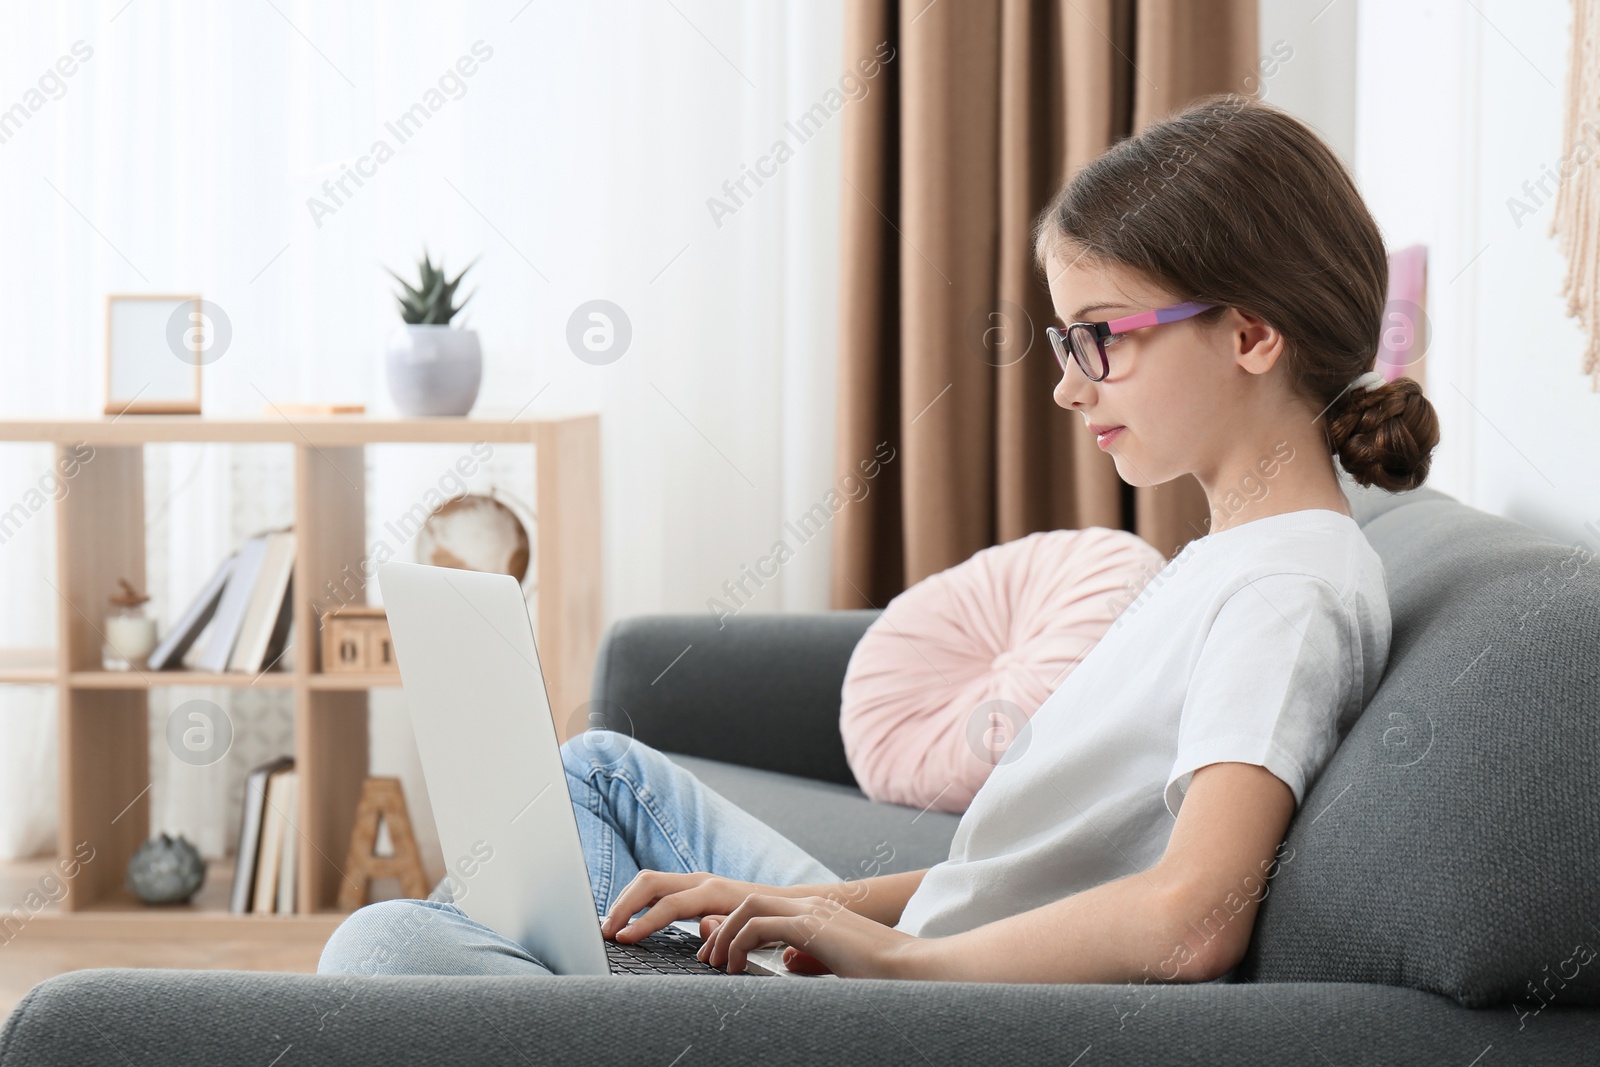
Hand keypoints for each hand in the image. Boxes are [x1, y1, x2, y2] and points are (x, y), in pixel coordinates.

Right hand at [600, 870, 803, 943]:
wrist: (792, 905)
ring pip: (650, 883)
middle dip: (623, 906)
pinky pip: (657, 890)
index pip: (670, 905)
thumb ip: (730, 928)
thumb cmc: (775, 922)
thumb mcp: (757, 931)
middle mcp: (703, 882)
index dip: (644, 923)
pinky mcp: (694, 889)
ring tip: (608, 926)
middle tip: (604, 931)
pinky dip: (637, 901)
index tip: (622, 939)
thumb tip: (704, 925)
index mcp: (716, 892)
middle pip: (650, 883)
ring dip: (626, 902)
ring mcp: (697, 883)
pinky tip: (628, 919)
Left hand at [695, 891, 921, 977]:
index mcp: (819, 914)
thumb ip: (810, 958)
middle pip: (749, 903)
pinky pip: (758, 925)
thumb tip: (786, 960)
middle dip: (722, 928)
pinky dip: (739, 944)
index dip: (737, 928)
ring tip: (717, 964)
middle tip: (708, 958)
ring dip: (725, 934)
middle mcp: (812, 906)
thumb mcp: (837, 964)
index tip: (723, 955)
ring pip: (748, 909)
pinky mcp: (810, 927)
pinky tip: (736, 968)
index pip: (766, 909)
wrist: (913, 970)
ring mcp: (811, 912)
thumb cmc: (883, 974)